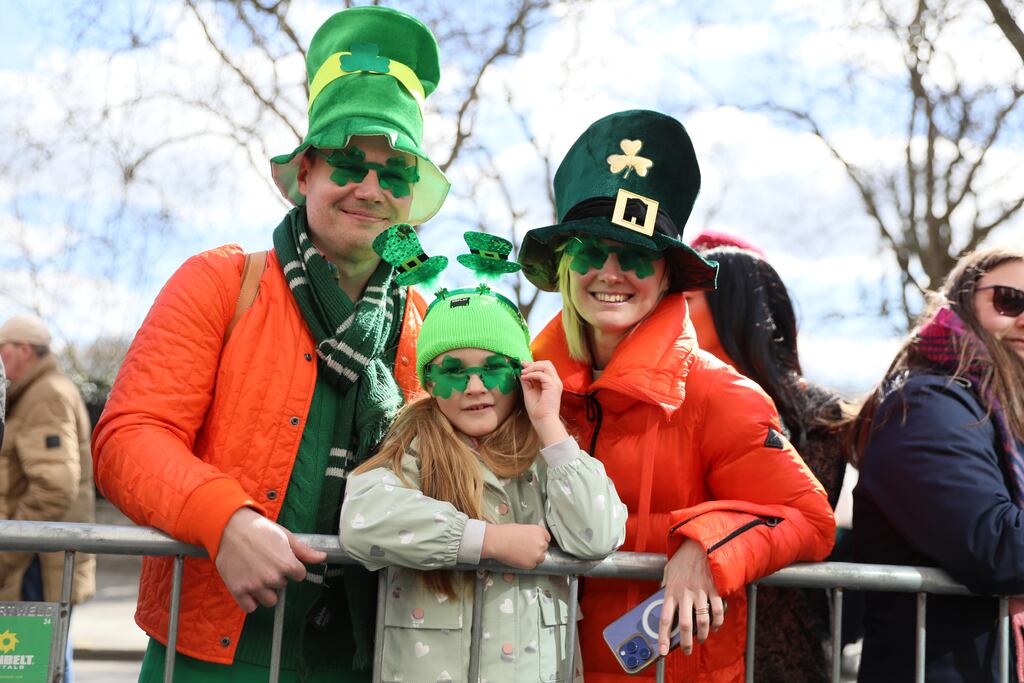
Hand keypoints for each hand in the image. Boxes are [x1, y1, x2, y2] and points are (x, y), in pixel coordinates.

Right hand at [215, 507, 327, 612]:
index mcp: (287, 564)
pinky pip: (250, 607)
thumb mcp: (285, 536)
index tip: (281, 560)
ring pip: (270, 600)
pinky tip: (249, 586)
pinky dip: (250, 601)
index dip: (291, 567)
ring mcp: (255, 586)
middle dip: (277, 577)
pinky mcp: (238, 591)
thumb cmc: (259, 530)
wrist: (230, 527)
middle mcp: (272, 578)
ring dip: (266, 591)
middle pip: (283, 586)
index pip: (299, 576)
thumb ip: (304, 551)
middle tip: (265, 562)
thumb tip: (322, 558)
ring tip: (257, 575)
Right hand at [481, 523, 550, 568]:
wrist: (498, 541)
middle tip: (526, 550)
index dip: (540, 541)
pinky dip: (527, 563)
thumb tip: (531, 541)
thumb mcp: (522, 528)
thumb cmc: (506, 532)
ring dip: (533, 558)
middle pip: (544, 548)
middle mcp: (541, 542)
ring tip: (522, 555)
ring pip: (540, 558)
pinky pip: (532, 565)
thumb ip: (531, 535)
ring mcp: (537, 554)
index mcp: (539, 531)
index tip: (535, 544)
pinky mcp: (531, 563)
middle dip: (536, 549)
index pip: (546, 538)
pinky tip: (519, 559)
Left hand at [520, 360, 568, 445]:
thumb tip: (521, 371)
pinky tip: (524, 378)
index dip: (533, 364)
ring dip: (532, 367)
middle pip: (547, 363)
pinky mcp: (553, 386)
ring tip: (523, 373)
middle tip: (522, 366)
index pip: (545, 367)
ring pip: (546, 365)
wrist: (542, 421)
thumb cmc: (537, 410)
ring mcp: (555, 383)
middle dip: (533, 363)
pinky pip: (542, 374)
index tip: (522, 364)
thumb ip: (527, 381)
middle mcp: (555, 381)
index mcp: (551, 382)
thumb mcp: (529, 391)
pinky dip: (531, 374)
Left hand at [660, 538, 724, 655]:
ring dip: (703, 634)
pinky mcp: (713, 589)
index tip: (663, 651)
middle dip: (686, 643)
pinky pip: (717, 611)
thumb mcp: (668, 571)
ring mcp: (700, 592)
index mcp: (671, 591)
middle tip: (687, 651)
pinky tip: (715, 626)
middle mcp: (684, 593)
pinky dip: (717, 622)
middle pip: (684, 625)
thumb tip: (662, 599)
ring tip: (702, 639)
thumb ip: (665, 586)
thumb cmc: (683, 558)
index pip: (664, 618)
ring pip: (702, 621)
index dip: (663, 637)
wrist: (699, 543)